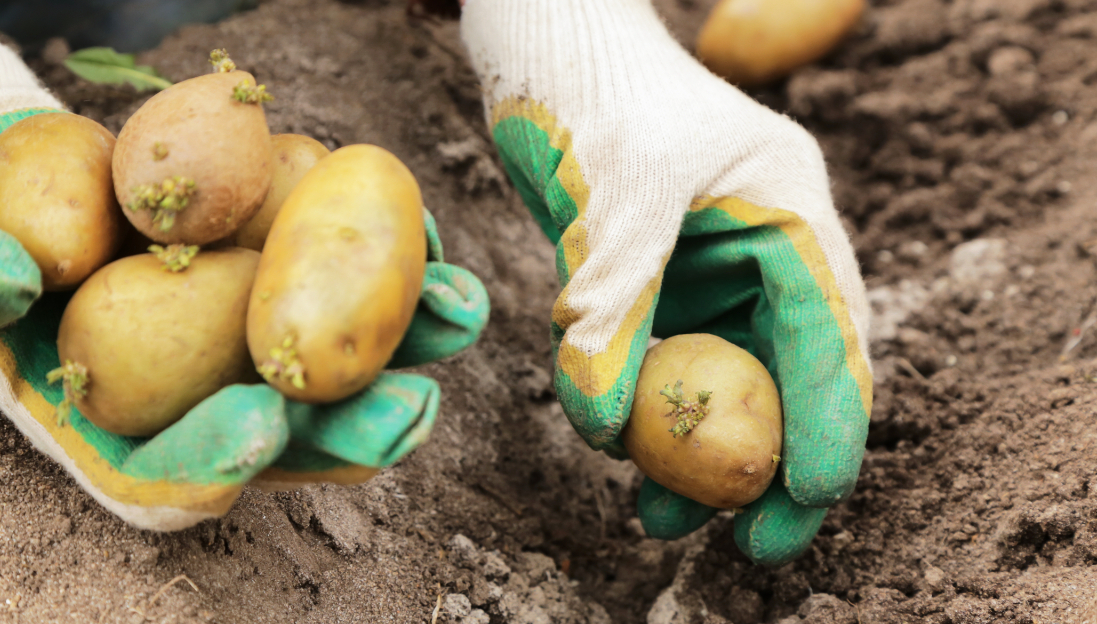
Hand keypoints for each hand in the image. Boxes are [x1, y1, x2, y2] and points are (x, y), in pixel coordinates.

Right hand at [0, 38, 489, 530]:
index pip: (166, 475)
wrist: (18, 167)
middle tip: (409, 408)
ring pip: (336, 368)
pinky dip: (389, 268)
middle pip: (283, 439)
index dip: (214, 461)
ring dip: (405, 348)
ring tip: (457, 315)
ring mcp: (246, 343)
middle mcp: (194, 399)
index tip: (261, 428)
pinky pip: (342, 287)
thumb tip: (11, 286)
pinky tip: (432, 239)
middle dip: (350, 428)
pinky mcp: (280, 280)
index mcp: (112, 430)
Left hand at [461, 0, 871, 564]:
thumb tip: (608, 429)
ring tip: (663, 515)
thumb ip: (613, 309)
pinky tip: (620, 448)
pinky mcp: (655, 273)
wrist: (539, 41)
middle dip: (768, 460)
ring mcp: (708, 261)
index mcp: (790, 210)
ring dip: (697, 446)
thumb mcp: (611, 198)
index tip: (808, 502)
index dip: (830, 426)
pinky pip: (663, 354)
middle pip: (786, 370)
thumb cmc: (591, 89)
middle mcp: (760, 243)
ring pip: (722, 373)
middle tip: (747, 544)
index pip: (833, 334)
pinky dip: (647, 404)